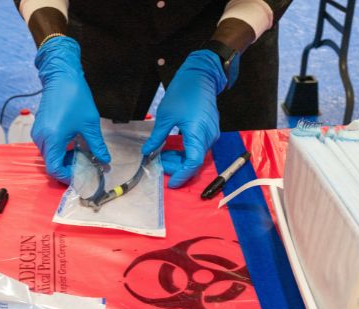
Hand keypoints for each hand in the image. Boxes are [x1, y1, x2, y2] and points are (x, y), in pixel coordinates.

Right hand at [32, 36, 109, 183]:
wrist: (61, 77)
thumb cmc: (75, 97)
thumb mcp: (90, 124)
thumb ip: (97, 146)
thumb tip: (105, 161)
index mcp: (53, 139)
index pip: (54, 169)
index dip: (66, 177)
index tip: (80, 177)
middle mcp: (41, 138)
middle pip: (51, 164)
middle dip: (66, 168)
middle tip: (84, 167)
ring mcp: (38, 133)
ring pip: (49, 155)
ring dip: (63, 159)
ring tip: (80, 154)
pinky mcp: (39, 128)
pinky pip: (47, 146)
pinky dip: (59, 150)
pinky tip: (72, 144)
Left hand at [141, 50, 226, 188]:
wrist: (201, 76)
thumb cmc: (184, 92)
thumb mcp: (165, 116)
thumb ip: (157, 137)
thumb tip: (147, 152)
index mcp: (197, 133)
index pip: (192, 163)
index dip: (181, 175)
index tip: (171, 182)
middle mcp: (208, 136)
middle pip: (194, 161)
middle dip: (177, 166)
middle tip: (160, 161)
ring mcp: (211, 133)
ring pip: (197, 155)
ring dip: (181, 158)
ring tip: (164, 153)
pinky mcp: (210, 130)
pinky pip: (199, 146)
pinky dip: (187, 150)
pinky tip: (173, 146)